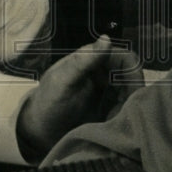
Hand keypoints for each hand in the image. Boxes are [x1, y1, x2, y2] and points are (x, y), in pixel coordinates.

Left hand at [16, 35, 142, 162]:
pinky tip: (112, 128)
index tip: (133, 95)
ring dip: (128, 109)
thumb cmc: (47, 103)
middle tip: (125, 115)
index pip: (126, 59)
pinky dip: (123, 119)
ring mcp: (107, 93)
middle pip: (132, 79)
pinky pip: (125, 111)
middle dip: (132, 96)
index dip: (134, 75)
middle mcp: (104, 73)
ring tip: (115, 122)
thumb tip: (106, 38)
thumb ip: (84, 61)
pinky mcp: (108, 111)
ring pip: (131, 96)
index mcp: (94, 60)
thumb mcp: (63, 82)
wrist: (37, 133)